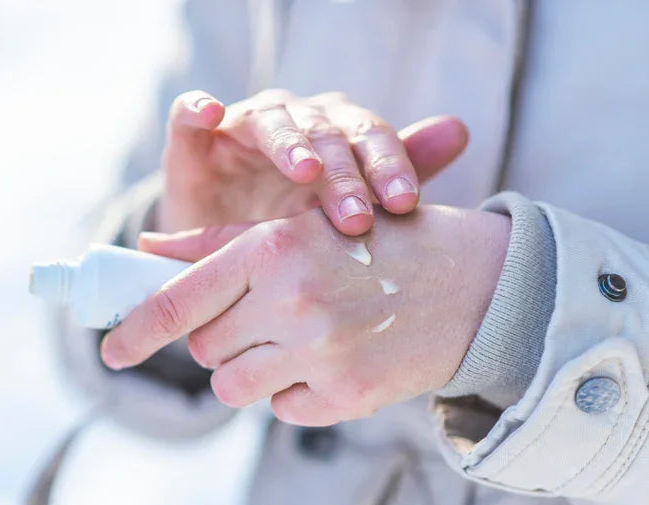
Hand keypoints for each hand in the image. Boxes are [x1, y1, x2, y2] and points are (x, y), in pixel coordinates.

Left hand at [100, 206, 509, 425]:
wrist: (475, 284)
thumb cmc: (377, 246)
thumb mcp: (301, 227)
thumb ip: (216, 243)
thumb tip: (148, 250)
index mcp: (272, 249)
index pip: (179, 303)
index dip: (134, 332)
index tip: (110, 354)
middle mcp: (292, 299)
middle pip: (204, 349)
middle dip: (220, 340)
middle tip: (263, 319)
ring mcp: (322, 351)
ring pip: (234, 386)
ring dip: (250, 371)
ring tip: (295, 342)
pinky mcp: (348, 394)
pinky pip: (283, 409)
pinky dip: (295, 393)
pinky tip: (332, 362)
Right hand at [158, 89, 468, 235]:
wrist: (220, 252)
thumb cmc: (290, 228)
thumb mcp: (343, 211)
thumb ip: (398, 172)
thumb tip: (459, 129)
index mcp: (336, 135)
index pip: (370, 139)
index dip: (388, 165)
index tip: (406, 204)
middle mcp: (293, 122)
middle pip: (325, 134)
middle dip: (344, 175)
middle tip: (357, 217)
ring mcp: (242, 127)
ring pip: (270, 121)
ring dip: (289, 143)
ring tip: (306, 171)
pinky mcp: (192, 141)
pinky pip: (189, 115)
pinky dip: (197, 107)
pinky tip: (211, 111)